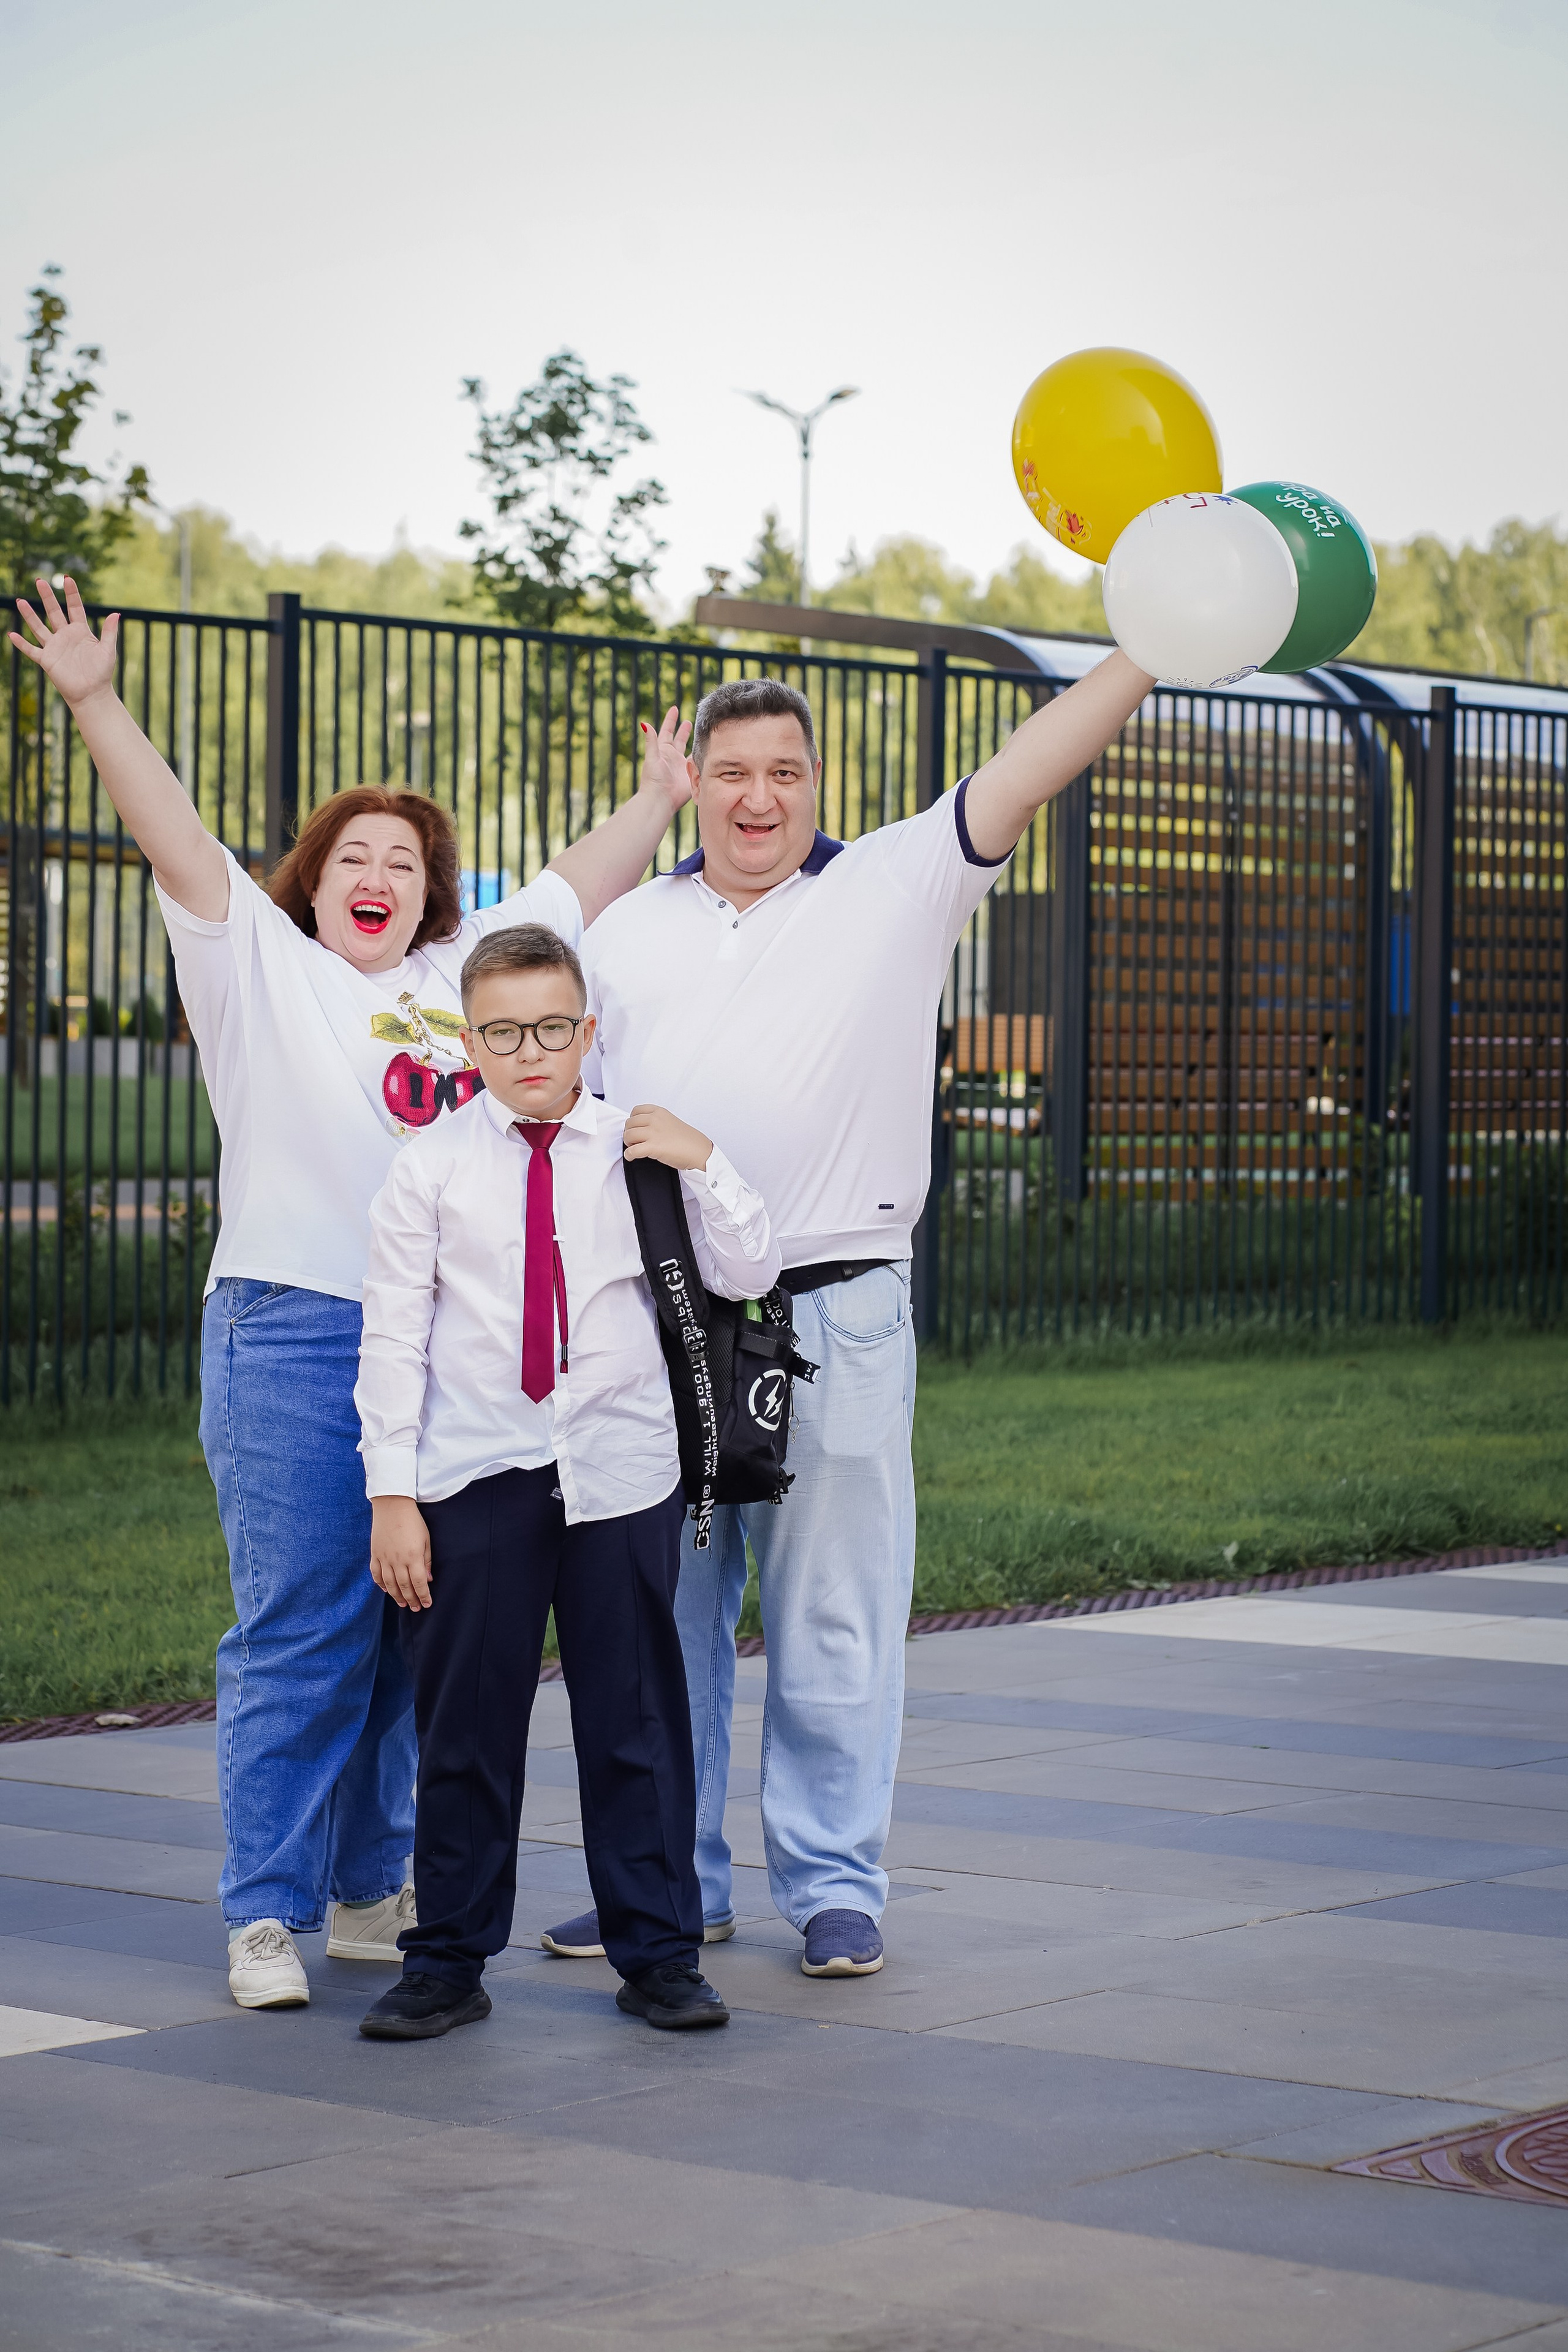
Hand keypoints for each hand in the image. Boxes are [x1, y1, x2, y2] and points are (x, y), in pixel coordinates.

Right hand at [8, 577, 119, 710]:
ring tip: (19, 601)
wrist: (92, 693)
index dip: (71, 594)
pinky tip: (11, 635)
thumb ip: (109, 632)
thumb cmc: (102, 673)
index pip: (75, 608)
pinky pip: (31, 650)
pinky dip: (21, 644)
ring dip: (29, 615)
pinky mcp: (47, 660)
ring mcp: (54, 647)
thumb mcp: (108, 650)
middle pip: (54, 612)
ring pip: (39, 627)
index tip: (67, 579)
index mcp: (81, 631)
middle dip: (47, 597)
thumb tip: (115, 613)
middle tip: (39, 581)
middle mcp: (65, 636)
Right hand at [369, 1495, 432, 1610]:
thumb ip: (426, 1560)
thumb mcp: (426, 1539)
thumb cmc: (413, 1521)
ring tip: (403, 1604)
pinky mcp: (375, 1554)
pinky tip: (386, 1590)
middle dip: (411, 1600)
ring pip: (389, 1584)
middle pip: (404, 1587)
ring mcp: (384, 1558)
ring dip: (397, 1596)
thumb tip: (428, 1579)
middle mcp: (397, 1561)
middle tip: (416, 1608)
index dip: (423, 1596)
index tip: (427, 1604)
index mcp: (412, 1557)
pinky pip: (376, 1574)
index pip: (419, 1583)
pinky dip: (381, 1584)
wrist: (392, 1505)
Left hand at [623, 1103, 711, 1171]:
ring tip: (634, 1147)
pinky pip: (632, 1150)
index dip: (632, 1121)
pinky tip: (631, 1157)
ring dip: (628, 1143)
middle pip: (629, 1124)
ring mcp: (654, 1133)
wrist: (698, 1151)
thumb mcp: (670, 1121)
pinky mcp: (653, 1147)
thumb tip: (641, 1128)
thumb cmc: (687, 1139)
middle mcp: (655, 1120)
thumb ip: (656, 1120)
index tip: (634, 1128)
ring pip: (628, 1135)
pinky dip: (628, 1155)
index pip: (635, 1111)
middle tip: (633, 1140)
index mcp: (659, 1112)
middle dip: (629, 1133)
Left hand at [638, 706, 694, 813]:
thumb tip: (644, 723)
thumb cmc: (654, 780)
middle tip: (688, 721)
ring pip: (689, 751)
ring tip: (700, 735)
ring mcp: (681, 767)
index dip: (670, 720)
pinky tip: (708, 753)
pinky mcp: (689, 776)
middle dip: (683, 730)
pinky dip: (702, 758)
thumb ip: (651, 740)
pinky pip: (697, 764)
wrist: (661, 800)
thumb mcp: (652, 757)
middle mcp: (672, 757)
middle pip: (679, 740)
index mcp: (662, 751)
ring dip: (694, 743)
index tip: (674, 708)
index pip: (667, 731)